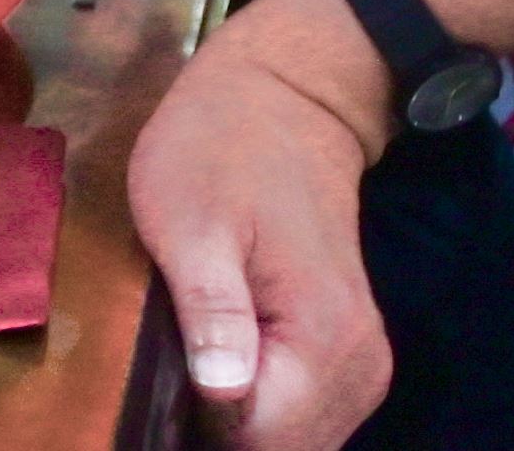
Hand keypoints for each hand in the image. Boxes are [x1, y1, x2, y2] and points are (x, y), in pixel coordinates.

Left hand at [125, 0, 397, 449]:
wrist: (288, 99)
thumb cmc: (222, 146)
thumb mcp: (190, 217)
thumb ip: (211, 309)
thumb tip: (223, 395)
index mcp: (323, 339)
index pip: (258, 441)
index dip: (194, 430)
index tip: (151, 388)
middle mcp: (360, 369)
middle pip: (279, 449)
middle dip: (216, 432)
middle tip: (162, 370)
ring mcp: (361, 366)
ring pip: (293, 439)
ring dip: (235, 423)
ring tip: (180, 367)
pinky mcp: (347, 354)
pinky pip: (303, 413)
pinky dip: (260, 406)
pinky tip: (214, 366)